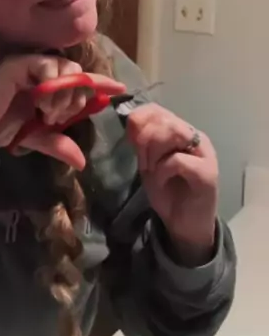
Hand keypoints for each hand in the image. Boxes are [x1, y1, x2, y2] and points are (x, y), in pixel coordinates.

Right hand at [0, 55, 125, 169]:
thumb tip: (82, 161)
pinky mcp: (21, 63)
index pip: (81, 81)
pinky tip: (41, 103)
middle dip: (77, 97)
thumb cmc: (1, 128)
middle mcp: (44, 73)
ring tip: (50, 112)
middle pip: (79, 73)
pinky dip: (51, 85)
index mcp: (50, 87)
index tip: (120, 89)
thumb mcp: (36, 138)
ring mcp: (33, 66)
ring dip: (65, 93)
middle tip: (59, 116)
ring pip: (68, 68)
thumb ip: (58, 144)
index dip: (100, 83)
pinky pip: (49, 66)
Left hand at [126, 104, 218, 262]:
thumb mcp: (148, 163)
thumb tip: (130, 119)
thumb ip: (141, 142)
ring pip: (172, 132)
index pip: (156, 109)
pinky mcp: (207, 173)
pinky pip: (178, 159)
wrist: (185, 226)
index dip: (139, 120)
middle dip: (145, 140)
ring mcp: (203, 153)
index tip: (131, 141)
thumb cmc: (168, 193)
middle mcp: (195, 136)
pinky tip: (161, 181)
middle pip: (163, 119)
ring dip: (154, 152)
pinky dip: (162, 170)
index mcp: (180, 130)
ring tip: (152, 170)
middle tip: (143, 162)